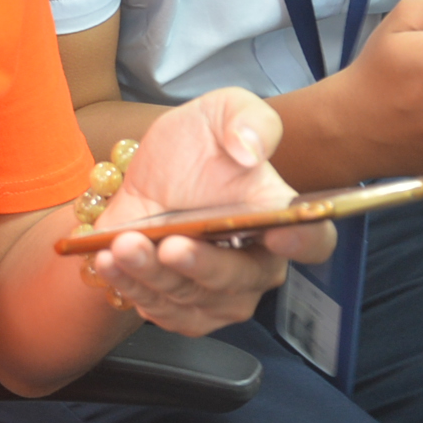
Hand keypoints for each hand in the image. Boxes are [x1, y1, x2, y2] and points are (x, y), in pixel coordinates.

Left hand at [82, 89, 335, 334]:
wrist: (147, 178)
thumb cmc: (196, 147)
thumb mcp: (221, 111)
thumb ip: (248, 119)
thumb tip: (251, 150)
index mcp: (280, 218)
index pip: (313, 240)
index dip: (303, 241)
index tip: (276, 231)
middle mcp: (256, 264)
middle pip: (241, 280)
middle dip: (204, 265)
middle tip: (171, 244)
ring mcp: (219, 294)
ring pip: (193, 299)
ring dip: (154, 276)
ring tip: (123, 246)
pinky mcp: (182, 310)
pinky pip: (161, 311)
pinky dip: (130, 288)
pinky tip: (109, 261)